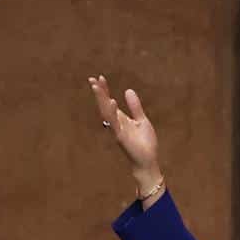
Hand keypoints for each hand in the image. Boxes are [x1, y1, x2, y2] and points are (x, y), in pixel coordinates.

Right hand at [87, 76, 162, 199]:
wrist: (147, 161)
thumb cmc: (144, 144)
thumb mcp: (141, 120)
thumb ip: (135, 106)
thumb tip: (128, 90)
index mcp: (120, 119)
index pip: (109, 102)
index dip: (104, 90)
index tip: (99, 78)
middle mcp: (116, 124)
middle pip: (104, 105)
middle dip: (99, 92)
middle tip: (92, 79)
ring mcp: (117, 130)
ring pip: (106, 112)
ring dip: (102, 99)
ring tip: (97, 86)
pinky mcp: (121, 137)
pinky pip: (115, 124)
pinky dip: (113, 113)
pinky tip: (112, 102)